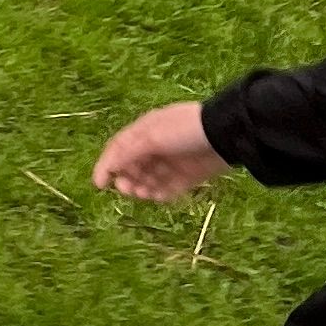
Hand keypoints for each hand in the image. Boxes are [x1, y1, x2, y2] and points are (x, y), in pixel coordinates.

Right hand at [91, 102, 229, 201]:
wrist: (226, 135)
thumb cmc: (186, 129)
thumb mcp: (153, 136)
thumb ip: (129, 152)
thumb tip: (108, 167)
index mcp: (145, 130)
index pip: (119, 148)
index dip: (106, 165)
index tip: (99, 184)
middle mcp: (156, 146)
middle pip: (132, 167)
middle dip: (126, 178)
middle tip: (127, 188)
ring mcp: (171, 162)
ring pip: (147, 180)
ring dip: (141, 188)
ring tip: (143, 193)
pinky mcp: (186, 177)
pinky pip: (166, 189)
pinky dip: (159, 194)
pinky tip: (157, 196)